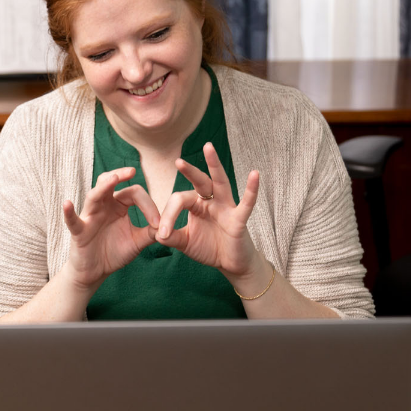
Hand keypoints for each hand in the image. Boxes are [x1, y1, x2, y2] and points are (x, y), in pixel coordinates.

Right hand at [62, 167, 159, 289]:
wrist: (96, 272)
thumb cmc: (114, 252)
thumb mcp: (137, 242)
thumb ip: (151, 233)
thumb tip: (167, 226)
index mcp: (118, 205)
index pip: (134, 194)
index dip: (148, 206)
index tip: (158, 224)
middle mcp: (103, 206)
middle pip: (110, 183)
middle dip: (120, 175)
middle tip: (132, 171)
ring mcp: (90, 216)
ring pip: (94, 196)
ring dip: (103, 186)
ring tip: (113, 179)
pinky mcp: (79, 231)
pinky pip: (73, 220)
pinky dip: (69, 212)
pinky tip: (68, 203)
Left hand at [156, 143, 260, 278]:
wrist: (230, 263)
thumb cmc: (208, 248)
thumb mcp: (185, 242)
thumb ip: (171, 237)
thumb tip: (156, 233)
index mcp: (196, 204)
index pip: (179, 200)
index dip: (168, 215)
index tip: (162, 233)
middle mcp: (210, 201)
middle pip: (199, 181)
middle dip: (189, 171)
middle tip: (177, 161)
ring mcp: (226, 207)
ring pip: (220, 182)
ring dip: (214, 165)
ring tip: (208, 147)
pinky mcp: (239, 219)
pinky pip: (246, 203)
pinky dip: (251, 189)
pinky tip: (254, 174)